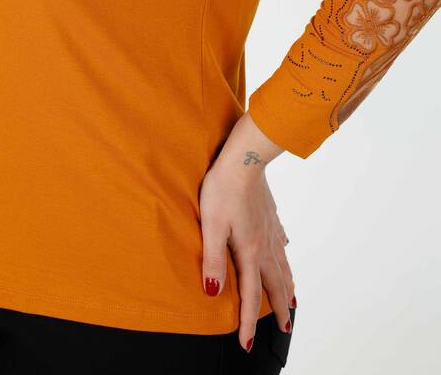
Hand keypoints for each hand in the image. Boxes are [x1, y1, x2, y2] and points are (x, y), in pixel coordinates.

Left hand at [198, 112, 294, 351]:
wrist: (244, 158)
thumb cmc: (222, 189)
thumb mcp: (211, 225)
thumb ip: (212, 260)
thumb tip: (213, 292)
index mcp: (250, 251)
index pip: (250, 295)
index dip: (247, 322)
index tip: (247, 344)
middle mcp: (265, 244)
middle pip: (274, 284)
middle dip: (278, 309)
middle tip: (285, 329)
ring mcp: (270, 229)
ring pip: (282, 265)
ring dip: (287, 286)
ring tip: (292, 301)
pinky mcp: (269, 215)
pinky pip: (281, 242)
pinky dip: (285, 256)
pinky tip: (285, 253)